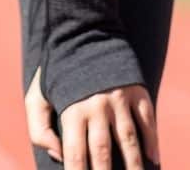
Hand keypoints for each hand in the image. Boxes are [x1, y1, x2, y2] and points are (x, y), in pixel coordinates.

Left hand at [26, 66, 158, 168]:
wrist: (83, 33)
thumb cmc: (57, 74)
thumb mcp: (37, 97)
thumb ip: (39, 129)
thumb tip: (58, 156)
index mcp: (71, 111)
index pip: (75, 155)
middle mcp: (97, 107)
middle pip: (103, 152)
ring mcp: (120, 99)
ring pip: (130, 141)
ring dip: (134, 166)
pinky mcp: (138, 91)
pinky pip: (148, 121)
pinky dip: (152, 142)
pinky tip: (153, 161)